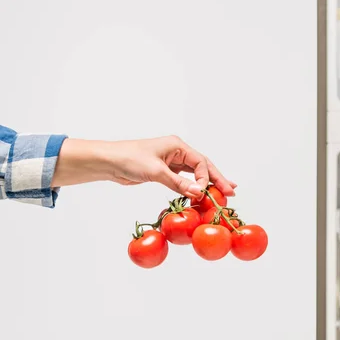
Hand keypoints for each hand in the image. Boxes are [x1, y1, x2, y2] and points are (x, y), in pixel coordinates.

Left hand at [52, 135, 235, 197]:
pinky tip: (202, 193)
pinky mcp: (164, 171)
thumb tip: (199, 193)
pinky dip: (193, 187)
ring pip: (195, 173)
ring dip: (207, 183)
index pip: (200, 162)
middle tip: (232, 191)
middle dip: (217, 179)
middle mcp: (177, 151)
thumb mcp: (156, 172)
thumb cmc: (129, 159)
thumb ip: (179, 183)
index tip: (210, 193)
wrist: (108, 162)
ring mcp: (171, 161)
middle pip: (202, 166)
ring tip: (223, 192)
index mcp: (177, 145)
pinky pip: (184, 180)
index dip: (208, 178)